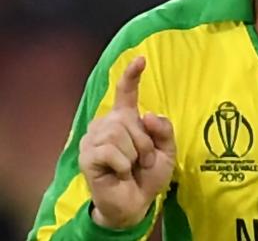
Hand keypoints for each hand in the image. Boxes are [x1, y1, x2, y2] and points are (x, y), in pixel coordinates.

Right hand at [78, 57, 175, 227]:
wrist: (136, 202)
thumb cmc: (148, 174)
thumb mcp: (166, 150)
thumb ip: (163, 130)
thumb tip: (146, 115)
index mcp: (126, 119)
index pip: (127, 92)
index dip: (132, 75)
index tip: (141, 59)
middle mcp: (106, 124)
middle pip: (128, 118)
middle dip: (144, 142)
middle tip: (143, 161)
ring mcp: (93, 139)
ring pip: (119, 133)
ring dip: (134, 154)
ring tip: (131, 167)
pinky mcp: (86, 156)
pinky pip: (111, 151)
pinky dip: (123, 165)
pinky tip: (119, 173)